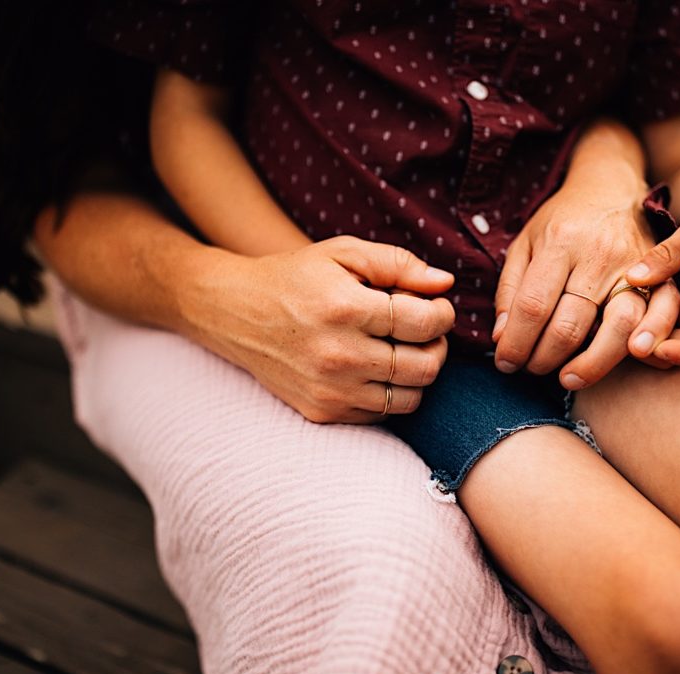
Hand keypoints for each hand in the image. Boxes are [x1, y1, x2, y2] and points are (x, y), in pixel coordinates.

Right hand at [180, 236, 455, 422]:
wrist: (234, 312)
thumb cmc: (296, 277)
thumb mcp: (343, 253)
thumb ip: (398, 263)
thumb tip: (445, 283)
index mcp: (346, 308)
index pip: (425, 323)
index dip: (444, 314)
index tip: (439, 307)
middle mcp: (338, 355)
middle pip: (425, 367)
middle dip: (438, 346)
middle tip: (426, 330)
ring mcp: (329, 389)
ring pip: (410, 398)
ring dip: (418, 373)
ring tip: (403, 349)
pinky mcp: (321, 411)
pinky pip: (382, 414)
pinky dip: (391, 393)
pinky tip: (377, 367)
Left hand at [492, 181, 679, 389]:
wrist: (611, 187)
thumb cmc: (562, 221)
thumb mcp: (525, 243)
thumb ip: (510, 290)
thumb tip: (502, 337)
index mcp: (560, 242)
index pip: (534, 306)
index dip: (516, 343)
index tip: (505, 362)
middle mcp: (599, 255)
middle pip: (571, 324)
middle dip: (544, 358)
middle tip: (530, 369)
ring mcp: (635, 266)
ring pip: (617, 328)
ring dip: (589, 365)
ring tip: (566, 378)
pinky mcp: (663, 276)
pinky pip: (659, 319)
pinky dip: (643, 346)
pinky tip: (619, 360)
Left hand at [624, 195, 679, 364]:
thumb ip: (667, 254)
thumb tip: (633, 279)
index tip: (658, 347)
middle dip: (656, 351)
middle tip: (623, 338)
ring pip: (675, 343)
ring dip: (649, 339)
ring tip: (620, 321)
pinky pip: (668, 327)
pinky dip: (648, 324)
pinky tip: (626, 311)